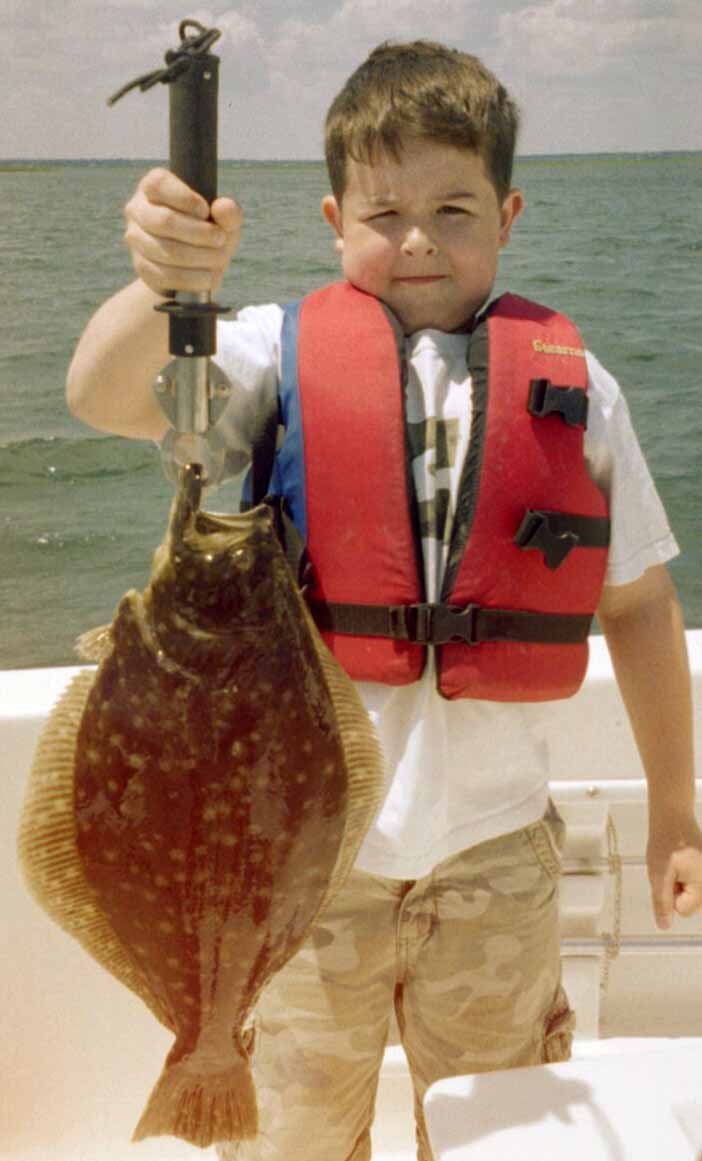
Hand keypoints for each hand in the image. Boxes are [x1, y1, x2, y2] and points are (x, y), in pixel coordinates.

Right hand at [123, 168, 241, 294]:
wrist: (196, 267)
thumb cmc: (209, 232)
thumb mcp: (224, 220)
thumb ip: (229, 212)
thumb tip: (223, 207)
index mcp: (154, 187)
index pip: (158, 185)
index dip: (185, 199)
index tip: (206, 211)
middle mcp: (138, 210)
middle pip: (164, 221)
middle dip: (200, 233)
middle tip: (221, 239)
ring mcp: (136, 239)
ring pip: (166, 251)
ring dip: (200, 258)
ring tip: (220, 258)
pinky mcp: (142, 267)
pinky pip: (165, 276)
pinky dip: (192, 279)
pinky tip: (207, 277)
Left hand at [647, 816, 701, 929]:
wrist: (674, 819)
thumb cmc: (665, 844)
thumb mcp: (658, 874)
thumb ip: (662, 902)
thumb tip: (664, 927)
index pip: (684, 911)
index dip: (671, 895)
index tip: (668, 875)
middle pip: (691, 904)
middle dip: (677, 890)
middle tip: (671, 868)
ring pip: (692, 894)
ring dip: (681, 884)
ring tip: (676, 864)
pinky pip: (694, 884)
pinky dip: (686, 876)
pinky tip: (682, 862)